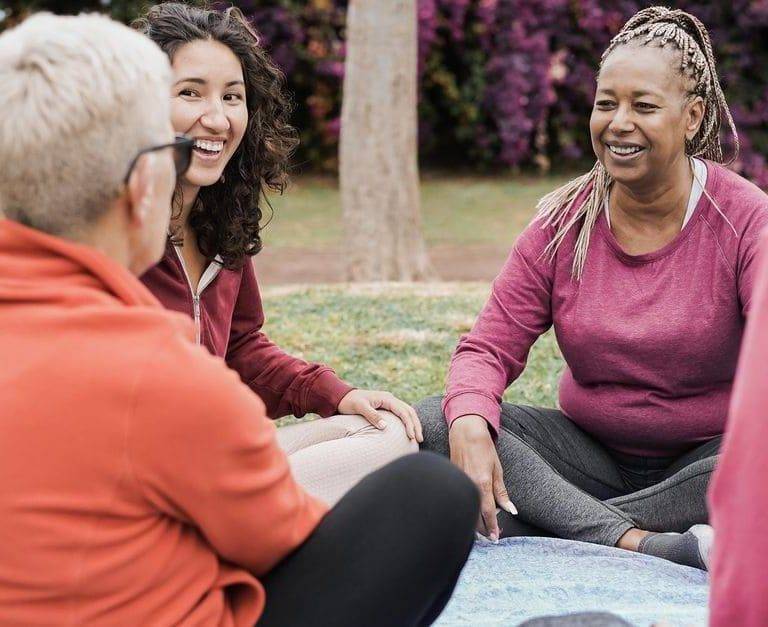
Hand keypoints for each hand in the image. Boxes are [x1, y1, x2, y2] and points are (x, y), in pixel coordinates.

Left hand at [337, 389, 422, 442]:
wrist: (342, 396)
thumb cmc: (350, 402)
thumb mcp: (360, 408)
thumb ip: (372, 416)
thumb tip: (385, 427)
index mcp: (387, 398)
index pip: (403, 411)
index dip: (409, 424)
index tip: (412, 437)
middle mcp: (390, 399)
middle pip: (409, 411)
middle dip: (416, 425)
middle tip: (420, 439)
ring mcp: (389, 403)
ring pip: (407, 412)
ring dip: (413, 424)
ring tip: (417, 437)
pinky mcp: (386, 407)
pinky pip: (401, 414)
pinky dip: (407, 422)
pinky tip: (409, 431)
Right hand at [449, 414, 516, 540]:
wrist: (465, 433)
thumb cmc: (483, 448)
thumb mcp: (497, 469)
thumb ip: (501, 492)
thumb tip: (510, 509)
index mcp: (483, 483)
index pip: (488, 512)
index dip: (492, 527)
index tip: (495, 538)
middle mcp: (469, 485)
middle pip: (474, 516)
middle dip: (483, 529)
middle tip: (491, 536)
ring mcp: (459, 483)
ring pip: (466, 509)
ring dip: (474, 521)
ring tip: (483, 527)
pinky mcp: (453, 480)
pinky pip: (459, 499)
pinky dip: (466, 508)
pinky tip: (472, 510)